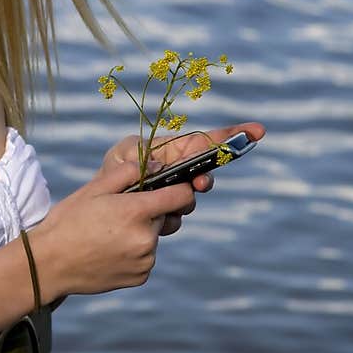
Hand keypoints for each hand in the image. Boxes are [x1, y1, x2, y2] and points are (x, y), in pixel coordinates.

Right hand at [29, 155, 199, 299]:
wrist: (49, 264)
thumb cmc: (68, 221)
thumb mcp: (94, 189)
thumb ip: (128, 173)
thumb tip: (156, 167)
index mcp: (137, 211)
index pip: (181, 196)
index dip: (179, 189)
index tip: (171, 189)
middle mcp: (146, 238)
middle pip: (166, 217)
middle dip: (150, 212)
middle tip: (120, 214)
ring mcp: (145, 260)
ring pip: (154, 238)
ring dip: (141, 233)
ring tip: (110, 235)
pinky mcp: (140, 276)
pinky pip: (146, 258)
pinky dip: (134, 253)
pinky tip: (109, 251)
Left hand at [102, 120, 266, 235]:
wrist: (94, 212)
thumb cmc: (108, 176)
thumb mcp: (121, 157)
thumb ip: (141, 155)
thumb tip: (162, 166)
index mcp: (169, 153)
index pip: (204, 143)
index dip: (231, 136)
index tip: (257, 131)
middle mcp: (176, 174)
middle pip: (204, 174)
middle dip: (203, 180)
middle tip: (198, 184)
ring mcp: (173, 196)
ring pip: (191, 200)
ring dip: (181, 204)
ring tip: (160, 205)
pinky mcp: (167, 217)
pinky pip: (176, 220)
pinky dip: (167, 221)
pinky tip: (151, 220)